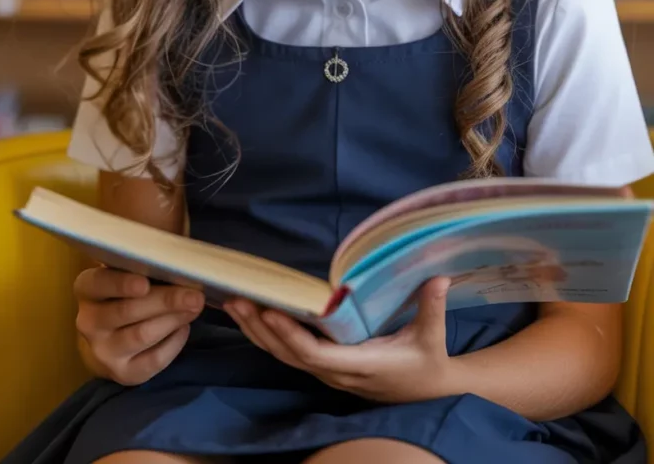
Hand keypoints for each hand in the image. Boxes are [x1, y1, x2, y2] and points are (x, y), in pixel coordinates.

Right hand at [74, 266, 204, 384]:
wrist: (107, 339)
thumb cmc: (125, 292)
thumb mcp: (126, 272)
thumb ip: (144, 265)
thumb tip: (181, 259)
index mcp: (87, 288)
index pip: (100, 283)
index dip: (122, 284)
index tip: (145, 283)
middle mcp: (88, 322)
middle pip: (129, 310)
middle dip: (165, 301)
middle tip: (195, 294)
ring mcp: (103, 351)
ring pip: (143, 335)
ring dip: (173, 319)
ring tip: (195, 306)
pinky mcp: (123, 373)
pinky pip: (154, 359)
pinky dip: (174, 342)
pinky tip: (184, 327)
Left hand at [225, 277, 456, 402]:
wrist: (428, 393)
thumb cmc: (428, 363)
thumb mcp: (433, 338)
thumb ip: (431, 308)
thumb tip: (438, 277)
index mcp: (360, 366)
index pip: (316, 355)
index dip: (291, 335)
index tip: (270, 311)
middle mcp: (337, 373)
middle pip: (290, 355)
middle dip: (261, 328)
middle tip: (237, 299)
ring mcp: (328, 373)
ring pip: (284, 357)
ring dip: (257, 332)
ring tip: (234, 304)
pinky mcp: (325, 368)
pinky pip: (290, 354)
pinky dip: (268, 336)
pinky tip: (252, 317)